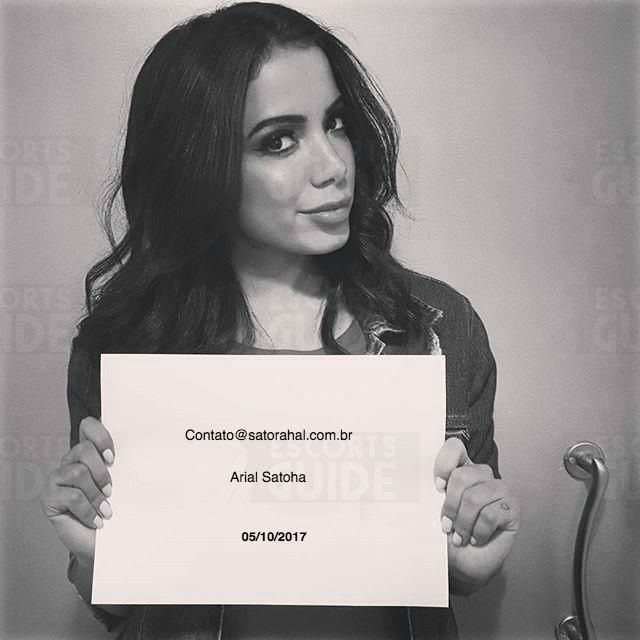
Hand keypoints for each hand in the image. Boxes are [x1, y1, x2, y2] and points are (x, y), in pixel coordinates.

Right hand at [39, 417, 114, 563]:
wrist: (104, 544)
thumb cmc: (116, 511)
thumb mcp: (125, 485)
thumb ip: (127, 465)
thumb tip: (152, 448)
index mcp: (89, 453)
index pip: (88, 426)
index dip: (101, 436)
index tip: (113, 458)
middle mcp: (70, 462)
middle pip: (83, 449)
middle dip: (101, 471)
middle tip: (111, 490)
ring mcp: (57, 479)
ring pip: (77, 473)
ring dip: (95, 494)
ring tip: (106, 509)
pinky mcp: (49, 499)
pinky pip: (71, 497)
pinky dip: (88, 510)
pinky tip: (96, 521)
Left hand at [433, 438, 520, 593]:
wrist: (463, 565)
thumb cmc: (446, 535)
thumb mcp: (431, 510)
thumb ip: (426, 492)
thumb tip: (407, 481)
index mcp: (461, 468)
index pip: (455, 447)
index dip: (444, 464)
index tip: (437, 488)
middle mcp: (482, 475)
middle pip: (462, 476)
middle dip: (450, 506)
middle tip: (446, 525)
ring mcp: (500, 490)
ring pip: (475, 497)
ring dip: (463, 523)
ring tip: (460, 536)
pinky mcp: (513, 508)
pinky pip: (491, 514)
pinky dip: (478, 532)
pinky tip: (476, 539)